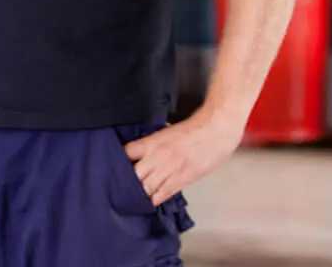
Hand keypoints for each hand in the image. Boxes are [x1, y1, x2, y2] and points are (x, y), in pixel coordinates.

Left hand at [123, 112, 243, 205]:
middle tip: (123, 190)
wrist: (215, 130)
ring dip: (141, 194)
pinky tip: (152, 202)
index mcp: (151, 142)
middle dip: (128, 183)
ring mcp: (169, 169)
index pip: (126, 154)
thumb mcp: (166, 132)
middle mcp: (157, 157)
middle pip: (133, 175)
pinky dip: (156, 199)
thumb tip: (144, 153)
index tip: (117, 169)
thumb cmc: (193, 130)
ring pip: (147, 187)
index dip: (120, 163)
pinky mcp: (182, 179)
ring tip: (136, 200)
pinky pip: (164, 193)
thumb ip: (154, 144)